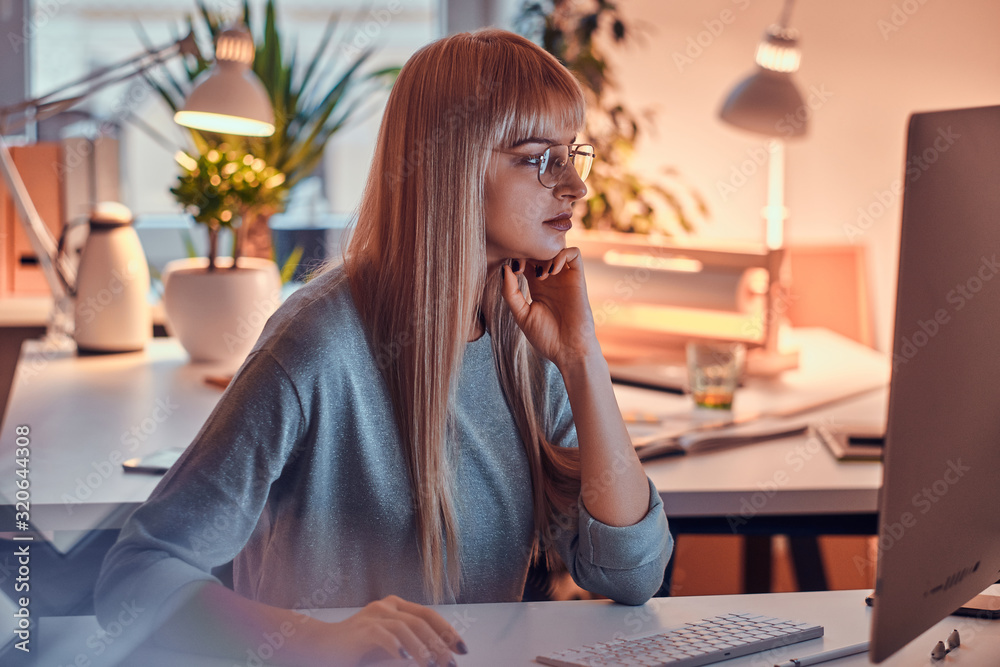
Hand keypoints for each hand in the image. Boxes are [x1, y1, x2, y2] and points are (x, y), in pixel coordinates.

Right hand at [305, 595, 466, 665]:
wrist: (319, 647)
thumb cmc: (356, 649)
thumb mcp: (389, 647)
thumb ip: (411, 647)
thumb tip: (438, 657)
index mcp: (395, 607)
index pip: (429, 615)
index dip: (447, 631)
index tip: (462, 649)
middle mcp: (386, 606)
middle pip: (421, 620)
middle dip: (439, 643)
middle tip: (451, 663)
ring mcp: (373, 616)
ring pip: (406, 626)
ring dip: (422, 647)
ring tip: (432, 665)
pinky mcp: (360, 630)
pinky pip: (383, 635)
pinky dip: (397, 647)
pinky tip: (406, 660)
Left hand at [500, 247, 600, 369]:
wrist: (569, 351)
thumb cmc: (546, 337)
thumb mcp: (521, 314)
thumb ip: (510, 293)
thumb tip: (505, 268)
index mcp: (536, 286)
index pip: (526, 260)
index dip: (516, 258)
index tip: (511, 270)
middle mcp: (551, 278)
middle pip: (539, 250)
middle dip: (528, 252)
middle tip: (521, 266)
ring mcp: (565, 277)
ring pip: (556, 248)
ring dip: (545, 254)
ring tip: (540, 275)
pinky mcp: (578, 279)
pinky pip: (574, 254)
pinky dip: (562, 255)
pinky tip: (552, 272)